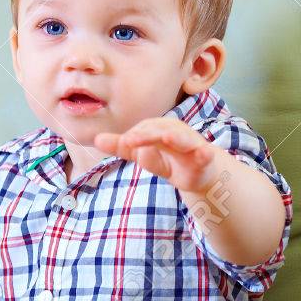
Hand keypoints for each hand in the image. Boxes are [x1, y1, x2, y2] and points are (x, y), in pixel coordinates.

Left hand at [95, 117, 221, 193]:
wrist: (197, 173)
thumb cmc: (168, 159)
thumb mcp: (142, 154)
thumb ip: (121, 147)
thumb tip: (96, 139)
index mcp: (159, 128)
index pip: (143, 130)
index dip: (135, 136)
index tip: (124, 143)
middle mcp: (175, 131)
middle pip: (160, 131)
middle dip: (147, 135)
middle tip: (129, 141)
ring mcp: (191, 143)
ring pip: (183, 139)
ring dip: (176, 138)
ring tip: (167, 138)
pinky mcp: (204, 157)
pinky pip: (205, 154)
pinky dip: (205, 153)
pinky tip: (204, 153)